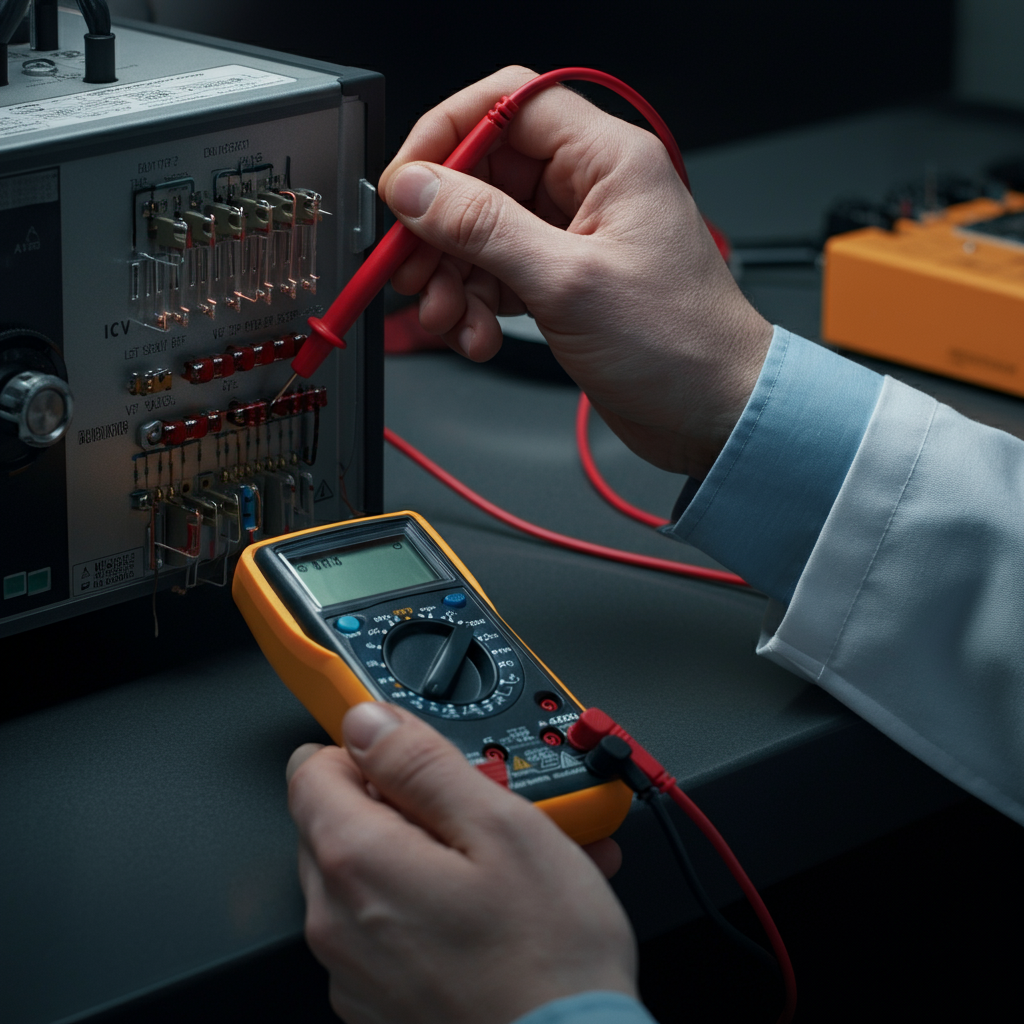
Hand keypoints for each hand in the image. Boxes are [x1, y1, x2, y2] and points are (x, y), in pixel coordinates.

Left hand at [287, 702, 636, 1023]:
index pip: (312, 767)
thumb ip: (421, 763)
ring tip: (500, 861)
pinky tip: (490, 907)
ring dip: (423, 852)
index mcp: (356, 861)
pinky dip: (426, 903)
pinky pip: (384, 926)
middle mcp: (336, 919)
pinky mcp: (378, 1000)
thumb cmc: (547, 959)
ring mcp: (354, 968)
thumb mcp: (499, 826)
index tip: (416, 753)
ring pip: (367, 873)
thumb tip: (368, 722)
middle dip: (402, 801)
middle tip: (474, 809)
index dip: (366, 747)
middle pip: (338, 819)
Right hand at [379, 66, 772, 479]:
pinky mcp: (563, 283)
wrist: (715, 414)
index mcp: (607, 161)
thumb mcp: (568, 284)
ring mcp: (574, 239)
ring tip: (450, 320)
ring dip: (452, 278)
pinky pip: (497, 276)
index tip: (405, 183)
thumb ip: (484, 229)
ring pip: (482, 234)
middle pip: (484, 178)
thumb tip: (417, 188)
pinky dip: (475, 306)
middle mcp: (589, 190)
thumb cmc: (680, 346)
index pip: (506, 106)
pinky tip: (478, 336)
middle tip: (412, 269)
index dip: (446, 136)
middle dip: (439, 229)